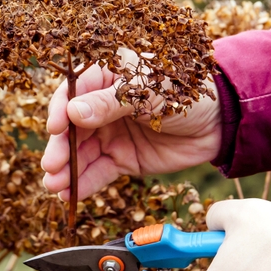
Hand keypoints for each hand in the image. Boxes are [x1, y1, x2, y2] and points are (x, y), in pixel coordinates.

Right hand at [41, 61, 220, 199]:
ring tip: (54, 185)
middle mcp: (102, 105)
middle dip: (60, 147)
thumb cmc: (184, 91)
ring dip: (66, 170)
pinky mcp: (123, 159)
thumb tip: (72, 112)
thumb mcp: (147, 91)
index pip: (73, 92)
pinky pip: (99, 172)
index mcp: (106, 76)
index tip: (54, 128)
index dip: (59, 110)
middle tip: (51, 165)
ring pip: (81, 153)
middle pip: (72, 127)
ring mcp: (111, 134)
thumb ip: (110, 103)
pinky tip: (69, 194)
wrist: (219, 121)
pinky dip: (83, 183)